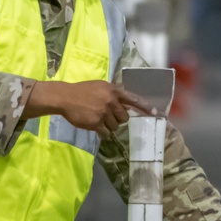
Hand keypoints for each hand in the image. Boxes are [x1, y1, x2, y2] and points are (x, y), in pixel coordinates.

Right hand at [26, 79, 147, 134]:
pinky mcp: (96, 123)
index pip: (133, 99)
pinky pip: (106, 133)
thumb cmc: (82, 91)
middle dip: (117, 119)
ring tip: (97, 119)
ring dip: (108, 126)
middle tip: (106, 116)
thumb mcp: (100, 87)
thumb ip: (113, 94)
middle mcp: (111, 101)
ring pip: (115, 126)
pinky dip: (102, 132)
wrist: (65, 97)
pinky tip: (95, 127)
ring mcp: (104, 112)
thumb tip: (126, 104)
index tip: (156, 113)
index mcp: (113, 91)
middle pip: (124, 117)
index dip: (145, 107)